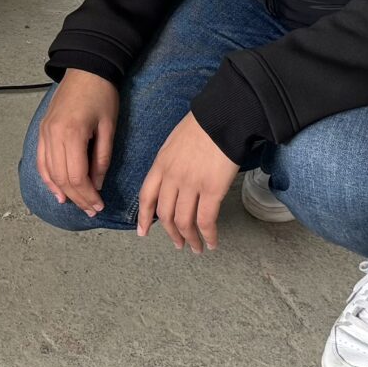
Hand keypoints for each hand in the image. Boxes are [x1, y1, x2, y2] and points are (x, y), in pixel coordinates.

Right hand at [34, 69, 120, 215]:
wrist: (86, 69)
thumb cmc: (102, 95)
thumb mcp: (109, 128)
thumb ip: (101, 159)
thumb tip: (96, 185)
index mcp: (72, 134)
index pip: (77, 176)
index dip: (88, 195)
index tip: (99, 206)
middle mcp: (53, 135)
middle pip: (62, 178)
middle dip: (77, 198)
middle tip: (91, 210)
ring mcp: (44, 133)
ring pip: (49, 172)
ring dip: (62, 192)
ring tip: (76, 205)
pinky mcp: (42, 130)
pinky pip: (41, 160)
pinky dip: (47, 178)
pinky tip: (57, 191)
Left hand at [136, 114, 234, 252]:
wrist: (223, 117)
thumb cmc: (203, 125)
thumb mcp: (175, 142)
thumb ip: (170, 163)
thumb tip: (174, 180)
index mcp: (161, 164)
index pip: (147, 197)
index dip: (144, 218)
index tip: (143, 232)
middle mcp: (172, 178)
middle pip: (165, 215)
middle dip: (171, 233)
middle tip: (178, 244)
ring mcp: (191, 185)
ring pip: (184, 221)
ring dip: (190, 239)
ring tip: (197, 248)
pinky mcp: (212, 191)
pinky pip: (206, 221)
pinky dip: (208, 235)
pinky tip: (212, 242)